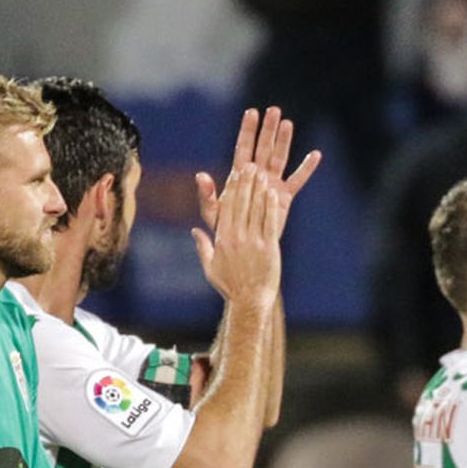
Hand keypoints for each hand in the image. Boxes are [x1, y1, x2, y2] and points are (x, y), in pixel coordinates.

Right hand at [190, 163, 283, 304]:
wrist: (250, 302)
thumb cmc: (230, 286)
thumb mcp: (210, 267)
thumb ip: (203, 247)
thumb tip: (194, 231)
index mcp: (222, 240)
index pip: (226, 208)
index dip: (232, 189)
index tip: (235, 174)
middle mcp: (237, 238)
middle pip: (241, 204)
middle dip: (245, 183)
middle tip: (250, 166)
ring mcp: (253, 242)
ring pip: (255, 210)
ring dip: (258, 190)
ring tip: (261, 173)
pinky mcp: (269, 248)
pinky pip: (269, 222)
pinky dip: (270, 207)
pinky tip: (272, 193)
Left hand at [195, 106, 321, 235]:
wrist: (243, 247)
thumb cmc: (225, 230)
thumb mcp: (213, 213)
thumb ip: (206, 196)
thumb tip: (200, 176)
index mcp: (238, 175)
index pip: (243, 147)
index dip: (247, 130)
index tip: (251, 112)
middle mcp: (256, 175)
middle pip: (263, 147)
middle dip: (268, 129)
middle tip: (274, 110)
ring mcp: (271, 184)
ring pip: (280, 157)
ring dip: (284, 141)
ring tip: (288, 123)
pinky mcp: (284, 196)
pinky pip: (297, 180)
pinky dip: (306, 168)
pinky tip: (316, 155)